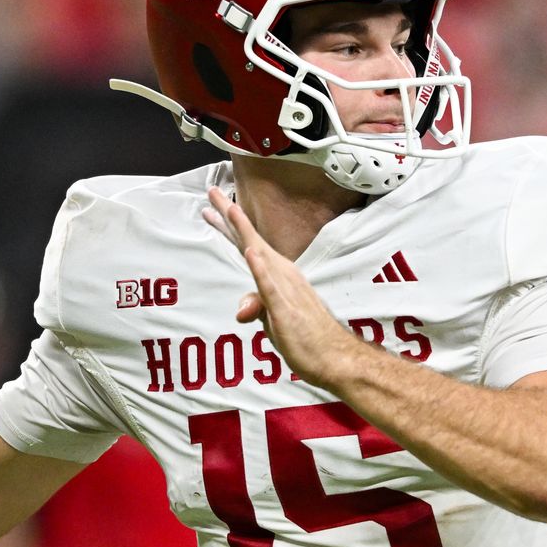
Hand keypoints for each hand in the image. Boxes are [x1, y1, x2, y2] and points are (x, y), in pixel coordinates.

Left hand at [205, 186, 362, 388]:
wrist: (335, 356)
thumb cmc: (306, 337)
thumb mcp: (273, 320)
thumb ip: (257, 307)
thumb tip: (242, 309)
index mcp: (279, 275)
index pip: (250, 246)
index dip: (231, 226)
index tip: (213, 207)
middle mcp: (282, 275)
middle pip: (251, 240)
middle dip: (231, 216)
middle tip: (212, 191)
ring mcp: (284, 290)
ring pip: (260, 254)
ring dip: (245, 231)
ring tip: (230, 209)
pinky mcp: (285, 309)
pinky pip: (270, 287)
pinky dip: (260, 269)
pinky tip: (251, 253)